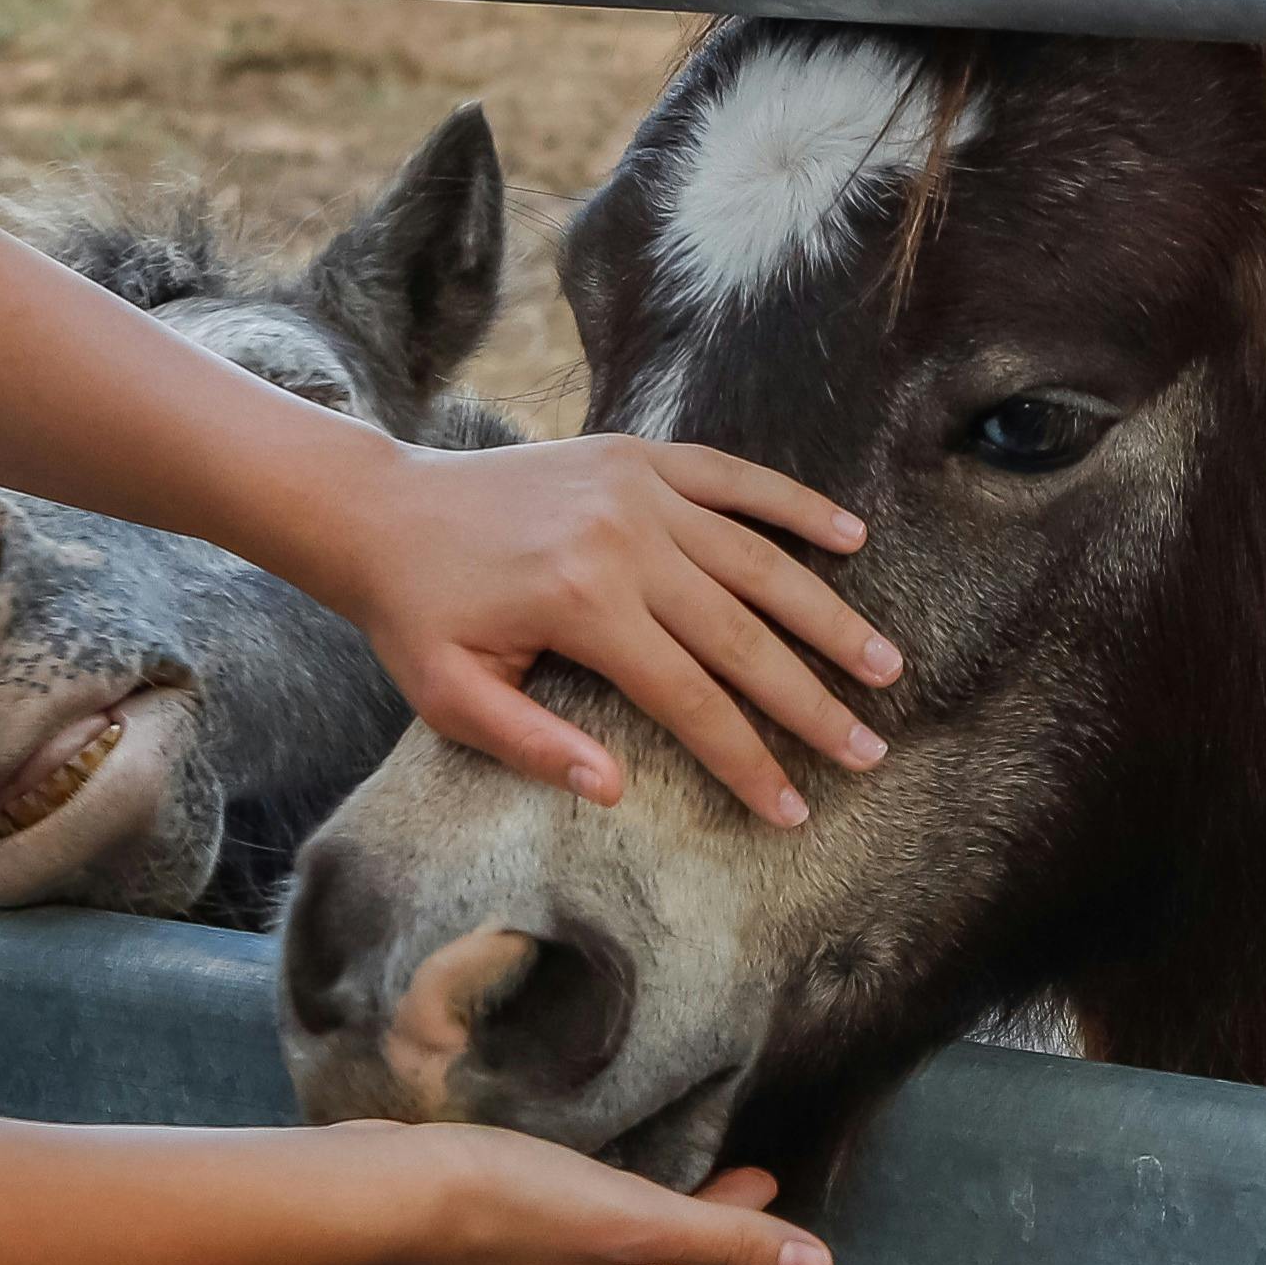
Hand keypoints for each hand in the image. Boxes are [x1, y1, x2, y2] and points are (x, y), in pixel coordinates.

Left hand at [298, 435, 902, 825]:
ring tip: (883, 664)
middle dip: (810, 701)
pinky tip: (852, 535)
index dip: (747, 759)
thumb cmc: (417, 617)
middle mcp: (623, 541)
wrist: (382, 510)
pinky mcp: (638, 455)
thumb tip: (615, 792)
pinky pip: (733, 478)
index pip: (690, 700)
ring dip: (826, 614)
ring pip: (757, 560)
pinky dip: (794, 506)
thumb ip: (532, 745)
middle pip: (742, 635)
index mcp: (581, 605)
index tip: (793, 809)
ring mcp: (637, 490)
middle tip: (868, 750)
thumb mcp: (451, 698)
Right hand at [356, 1122, 831, 1264]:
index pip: (687, 1263)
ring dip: (623, 1212)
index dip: (732, 1217)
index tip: (768, 1171)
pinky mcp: (460, 1245)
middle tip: (720, 1167)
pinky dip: (569, 1203)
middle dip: (683, 1221)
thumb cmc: (510, 1205)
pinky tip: (560, 1169)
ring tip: (650, 1164)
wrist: (384, 1196)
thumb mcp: (631, 1217)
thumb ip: (721, 1238)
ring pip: (585, 1247)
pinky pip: (537, 1226)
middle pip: (639, 1262)